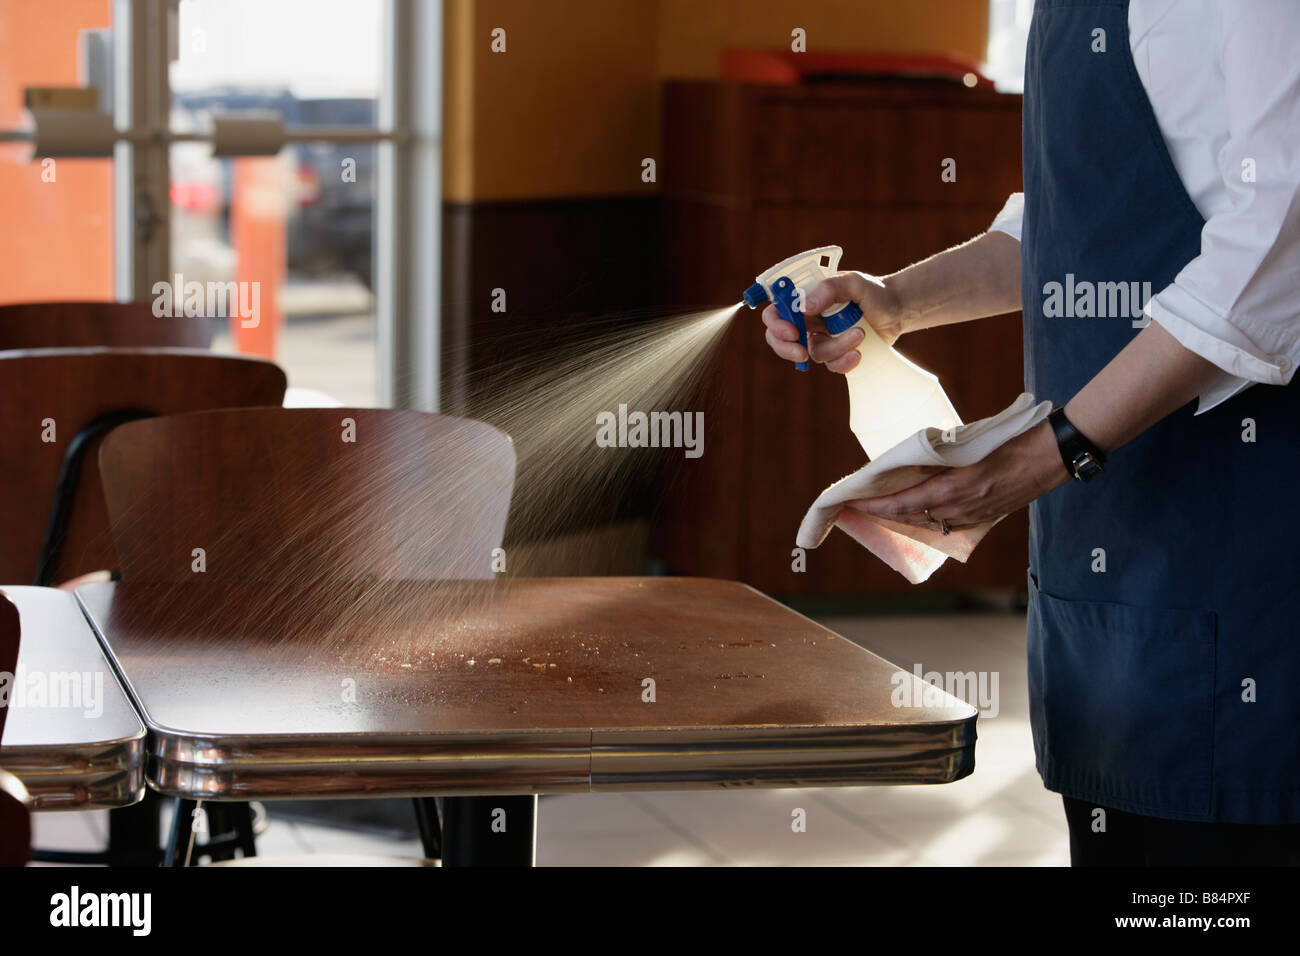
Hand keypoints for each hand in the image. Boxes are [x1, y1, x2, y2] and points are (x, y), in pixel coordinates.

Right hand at [762, 271, 903, 372]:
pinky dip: (844, 362)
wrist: (896, 310)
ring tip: (860, 333)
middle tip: (803, 353)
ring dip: (836, 347)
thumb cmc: (872, 291)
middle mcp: (808, 320)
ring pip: (813, 353)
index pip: (776, 311)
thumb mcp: (853, 282)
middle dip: (787, 349)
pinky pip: (831, 365)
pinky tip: (859, 352)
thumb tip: (805, 307)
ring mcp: (821, 338)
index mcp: (805, 299)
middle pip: (780, 339)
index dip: (776, 324)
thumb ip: (830, 289)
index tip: (793, 332)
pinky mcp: (836, 354)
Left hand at [843, 421, 1068, 529]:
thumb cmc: (1013, 440)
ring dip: (905, 517)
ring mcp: (975, 516)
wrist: (1052, 455)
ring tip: (884, 509)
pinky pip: (950, 525)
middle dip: (885, 512)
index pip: (904, 504)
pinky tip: (921, 513)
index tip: (854, 503)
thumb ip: (939, 458)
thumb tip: (913, 467)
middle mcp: (962, 508)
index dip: (876, 506)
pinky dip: (930, 520)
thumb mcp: (970, 443)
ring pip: (930, 523)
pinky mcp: (987, 517)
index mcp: (955, 488)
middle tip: (863, 505)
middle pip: (912, 517)